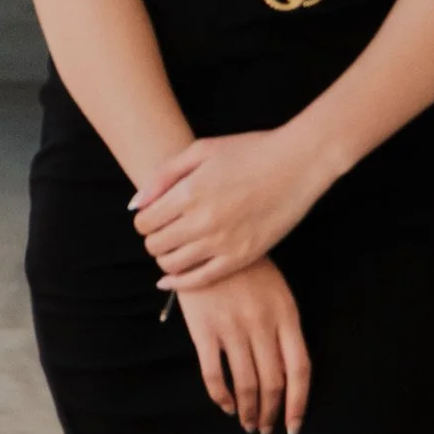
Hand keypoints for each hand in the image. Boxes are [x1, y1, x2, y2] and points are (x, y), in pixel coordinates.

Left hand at [131, 126, 325, 289]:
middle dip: (153, 238)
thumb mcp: (201, 150)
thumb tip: (136, 204)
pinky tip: (172, 279)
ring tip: (175, 247)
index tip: (153, 216)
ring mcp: (223, 242)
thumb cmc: (249, 151)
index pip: (144, 222)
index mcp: (189, 192)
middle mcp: (203, 221)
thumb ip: (164, 176)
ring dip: (165, 258)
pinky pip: (200, 280)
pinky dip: (181, 282)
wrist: (297, 163)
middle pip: (155, 245)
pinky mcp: (242, 257)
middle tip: (164, 231)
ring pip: (173, 265)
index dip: (143, 221)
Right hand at [176, 262, 310, 433]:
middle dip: (271, 413)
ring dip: (248, 411)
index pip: (299, 370)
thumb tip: (286, 375)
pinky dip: (221, 396)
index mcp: (286, 315)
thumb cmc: (247, 269)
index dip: (298, 403)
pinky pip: (214, 374)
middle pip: (272, 382)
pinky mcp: (204, 330)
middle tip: (266, 429)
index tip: (294, 426)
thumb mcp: (278, 292)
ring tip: (247, 424)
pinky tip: (225, 406)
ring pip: (245, 383)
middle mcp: (262, 325)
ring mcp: (232, 328)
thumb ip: (284, 329)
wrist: (208, 241)